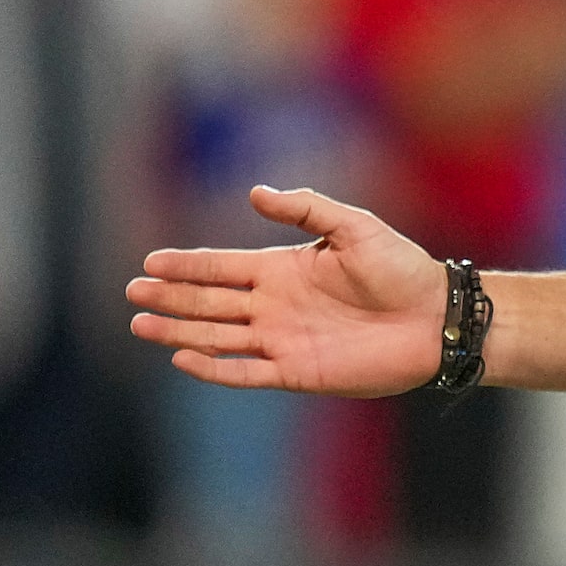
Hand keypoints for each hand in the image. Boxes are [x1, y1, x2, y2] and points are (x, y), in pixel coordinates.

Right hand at [127, 186, 445, 396]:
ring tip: (141, 323)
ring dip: (179, 330)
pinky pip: (245, 371)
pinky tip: (183, 356)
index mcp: (283, 269)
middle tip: (132, 292)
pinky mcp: (296, 371)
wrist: (433, 318)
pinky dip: (214, 367)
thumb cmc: (401, 268)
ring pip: (217, 335)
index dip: (187, 265)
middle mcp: (275, 305)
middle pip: (209, 301)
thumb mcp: (354, 227)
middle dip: (171, 296)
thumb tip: (254, 193)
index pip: (222, 267)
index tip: (150, 262)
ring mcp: (282, 339)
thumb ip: (306, 209)